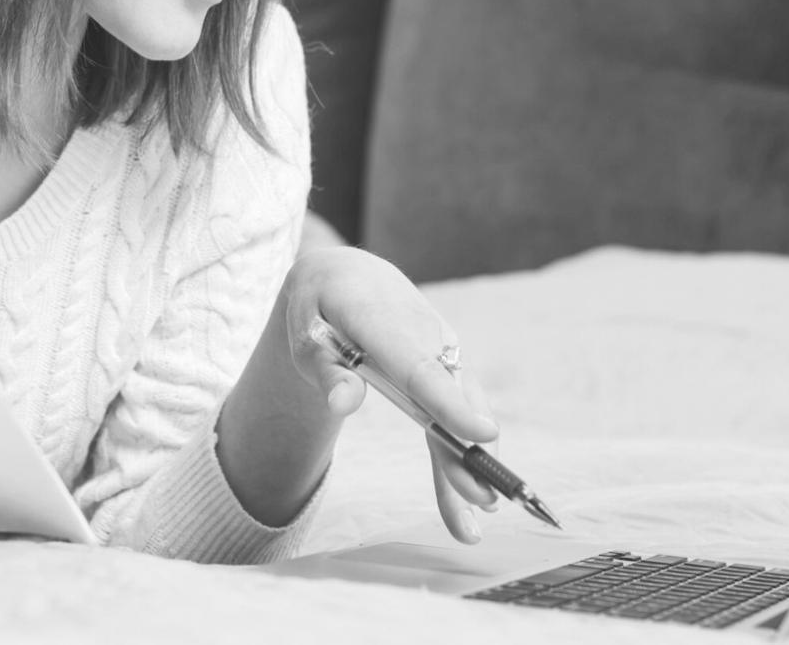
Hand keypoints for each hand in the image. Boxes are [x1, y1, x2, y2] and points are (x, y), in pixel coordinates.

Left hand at [282, 246, 501, 543]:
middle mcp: (423, 334)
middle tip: (483, 499)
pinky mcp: (447, 367)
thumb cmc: (321, 308)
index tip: (480, 434)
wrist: (351, 275)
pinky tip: (466, 498)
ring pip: (461, 409)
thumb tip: (343, 406)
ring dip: (470, 462)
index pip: (420, 368)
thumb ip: (325, 370)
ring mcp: (441, 350)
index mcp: (383, 321)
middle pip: (449, 399)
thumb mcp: (306, 335)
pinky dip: (462, 452)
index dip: (450, 402)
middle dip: (467, 451)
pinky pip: (457, 412)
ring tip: (476, 514)